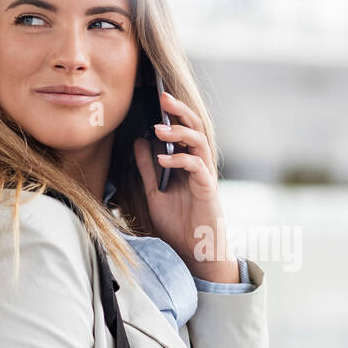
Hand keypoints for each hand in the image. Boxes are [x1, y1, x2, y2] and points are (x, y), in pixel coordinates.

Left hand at [132, 89, 238, 283]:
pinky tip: (163, 159)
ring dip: (179, 132)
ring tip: (159, 129)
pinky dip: (180, 159)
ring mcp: (205, 174)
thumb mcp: (155, 192)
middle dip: (180, 111)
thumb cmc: (179, 224)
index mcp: (187, 162)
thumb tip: (139, 141)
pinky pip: (197, 165)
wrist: (194, 250)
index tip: (157, 98)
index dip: (173, 113)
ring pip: (199, 142)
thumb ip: (148, 168)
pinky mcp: (208, 188)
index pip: (183, 130)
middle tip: (163, 97)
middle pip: (195, 128)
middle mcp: (198, 164)